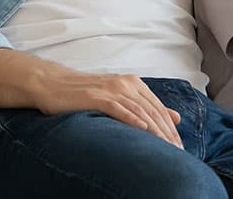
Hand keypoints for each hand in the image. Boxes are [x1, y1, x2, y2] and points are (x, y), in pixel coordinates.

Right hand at [37, 71, 183, 148]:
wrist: (54, 84)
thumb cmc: (85, 94)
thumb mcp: (119, 97)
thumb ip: (146, 106)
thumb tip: (175, 117)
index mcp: (133, 83)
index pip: (158, 107)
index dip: (170, 127)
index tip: (178, 145)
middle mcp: (126, 84)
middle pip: (152, 109)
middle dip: (166, 131)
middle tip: (176, 150)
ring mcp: (111, 89)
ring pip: (139, 110)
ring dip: (154, 129)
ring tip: (166, 145)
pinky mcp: (96, 96)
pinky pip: (118, 108)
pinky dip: (132, 118)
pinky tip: (143, 128)